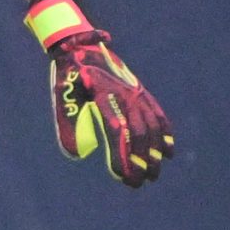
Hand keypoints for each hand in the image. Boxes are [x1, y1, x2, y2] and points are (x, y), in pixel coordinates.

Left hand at [25, 0, 173, 186]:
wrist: (80, 46)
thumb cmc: (68, 76)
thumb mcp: (61, 97)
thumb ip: (67, 124)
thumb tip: (75, 153)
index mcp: (103, 95)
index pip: (117, 132)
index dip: (122, 156)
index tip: (122, 177)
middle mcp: (124, 94)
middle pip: (139, 133)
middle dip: (141, 161)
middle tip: (139, 183)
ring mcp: (135, 91)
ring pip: (151, 126)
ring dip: (154, 152)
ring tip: (154, 173)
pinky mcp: (139, 91)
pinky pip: (156, 113)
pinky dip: (164, 132)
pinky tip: (168, 150)